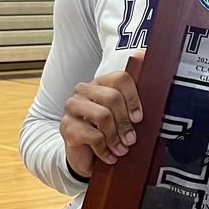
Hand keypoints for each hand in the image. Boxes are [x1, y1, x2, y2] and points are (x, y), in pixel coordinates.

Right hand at [60, 51, 143, 177]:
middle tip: (131, 139)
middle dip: (125, 122)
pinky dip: (104, 149)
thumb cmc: (110, 129)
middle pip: (112, 97)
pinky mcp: (66, 126)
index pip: (121, 78)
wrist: (86, 155)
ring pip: (102, 116)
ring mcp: (72, 107)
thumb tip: (143, 52)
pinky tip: (109, 156)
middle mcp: (84, 89)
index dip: (133, 98)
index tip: (139, 118)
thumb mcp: (125, 113)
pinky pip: (92, 136)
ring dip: (115, 137)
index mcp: (101, 81)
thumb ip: (134, 88)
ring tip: (122, 149)